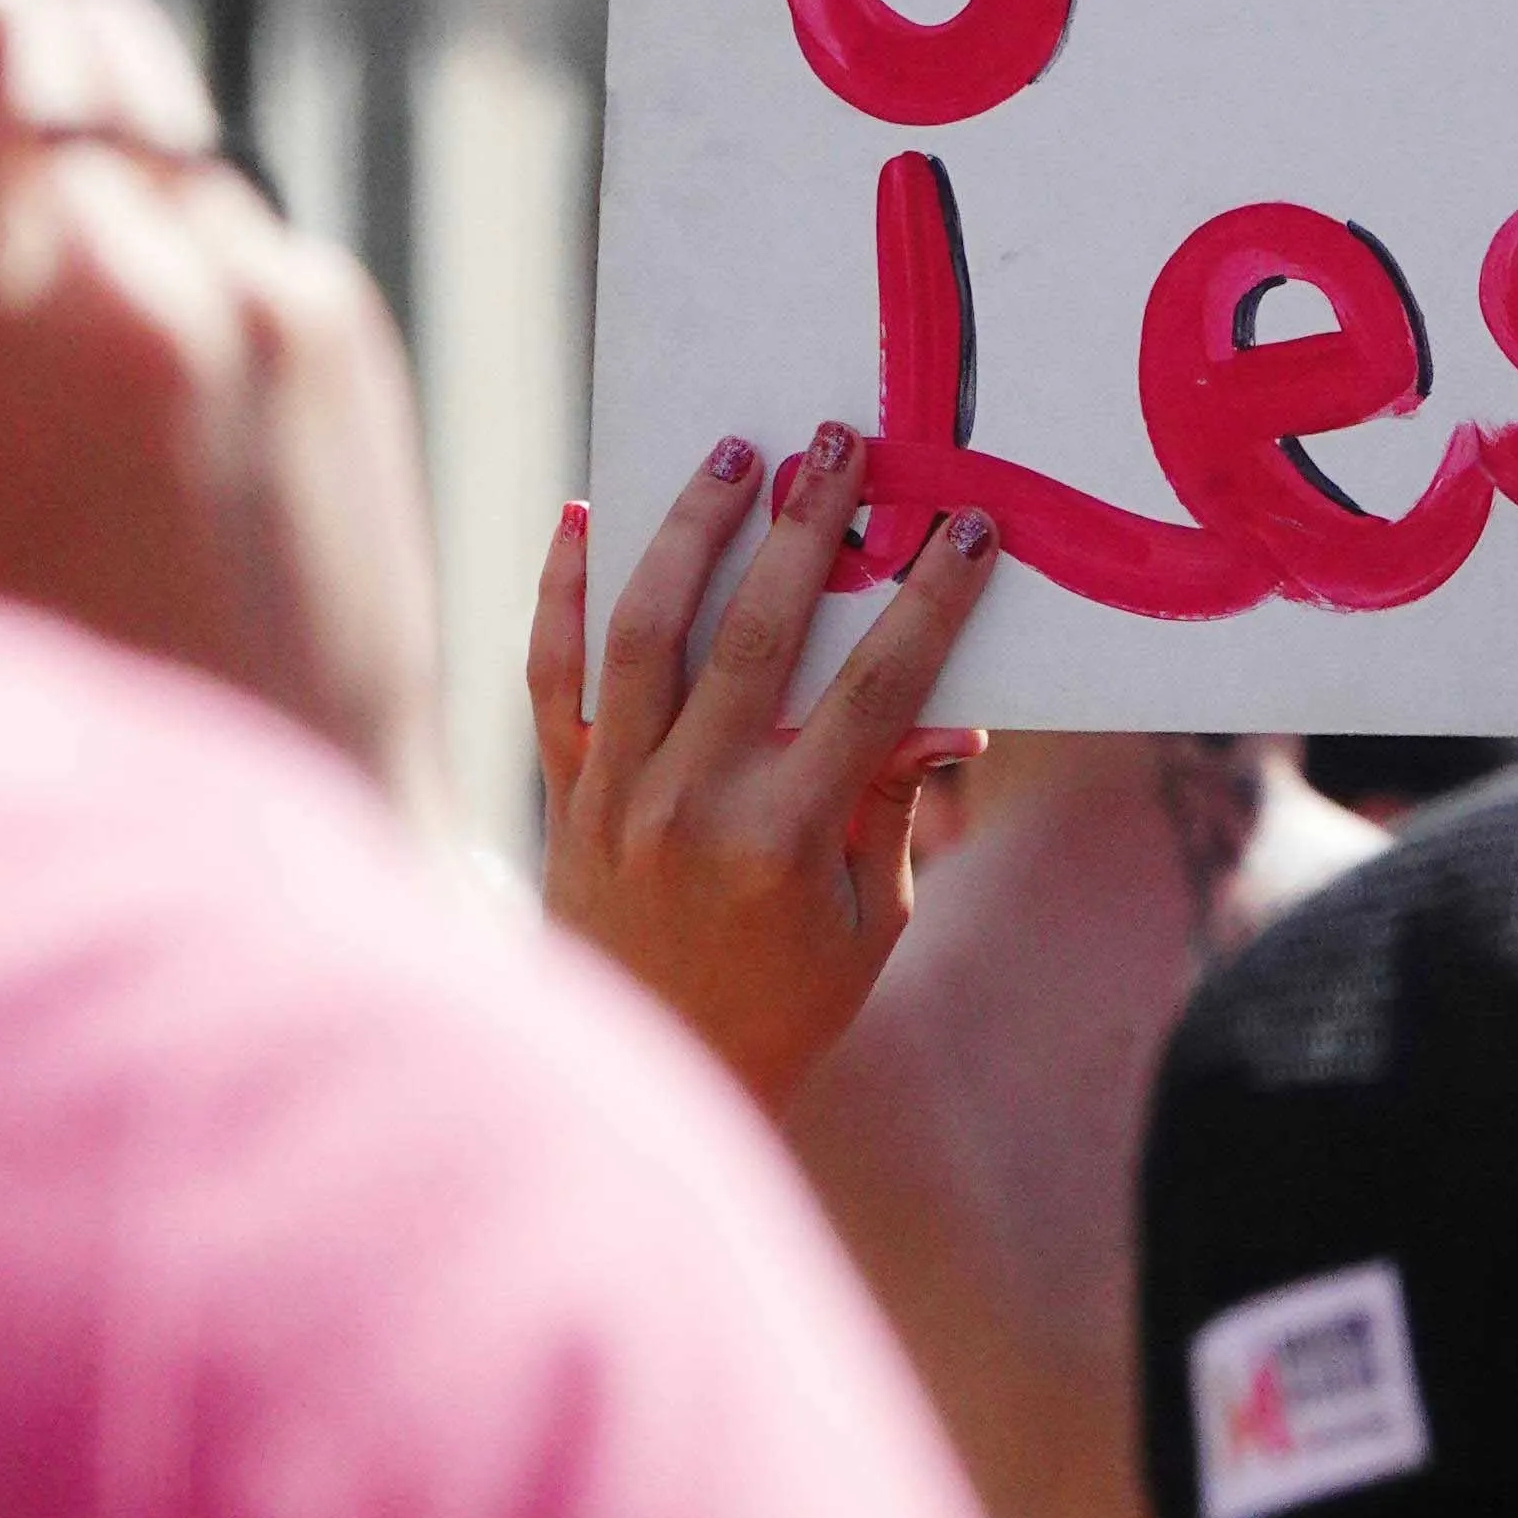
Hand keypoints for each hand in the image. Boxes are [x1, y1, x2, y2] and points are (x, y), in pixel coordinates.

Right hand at [0, 0, 446, 816]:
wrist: (228, 873)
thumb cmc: (16, 670)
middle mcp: (114, 290)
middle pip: (26, 18)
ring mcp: (240, 296)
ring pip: (123, 91)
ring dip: (50, 118)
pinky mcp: (328, 325)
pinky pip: (204, 190)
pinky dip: (138, 218)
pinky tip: (101, 357)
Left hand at [533, 428, 997, 1109]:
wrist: (648, 1073)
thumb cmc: (784, 1003)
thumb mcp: (871, 922)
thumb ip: (892, 806)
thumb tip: (942, 711)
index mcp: (783, 842)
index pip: (874, 691)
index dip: (929, 603)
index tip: (966, 529)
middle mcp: (690, 806)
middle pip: (755, 634)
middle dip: (810, 528)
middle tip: (844, 444)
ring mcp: (616, 795)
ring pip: (645, 631)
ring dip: (691, 529)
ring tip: (733, 453)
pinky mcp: (564, 795)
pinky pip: (551, 676)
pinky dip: (558, 592)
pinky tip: (579, 514)